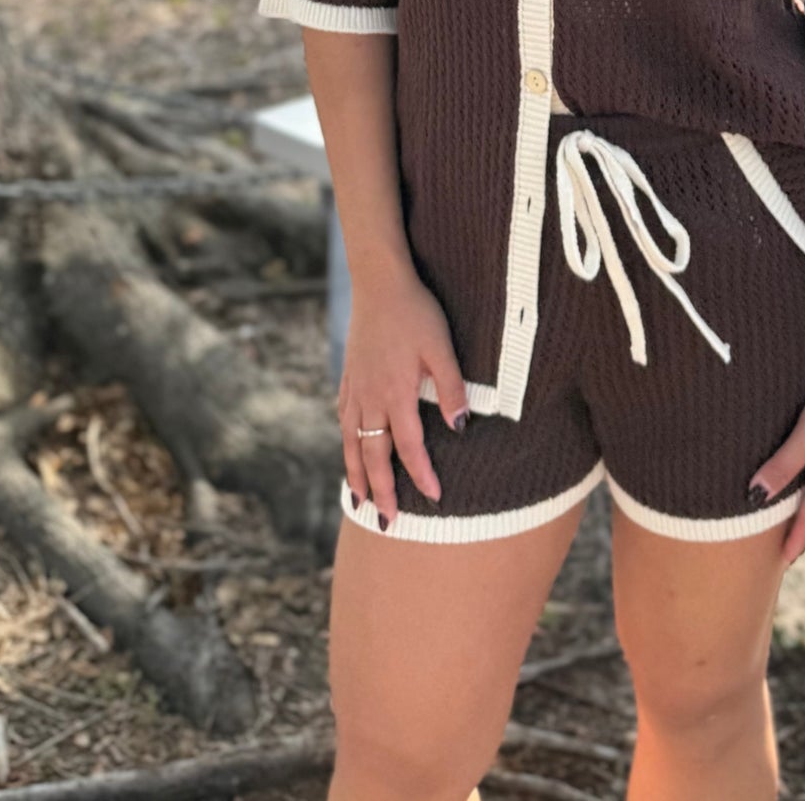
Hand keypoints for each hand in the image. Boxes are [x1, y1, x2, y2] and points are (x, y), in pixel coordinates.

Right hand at [337, 261, 470, 528]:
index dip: (420, 475)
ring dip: (357, 475)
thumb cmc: (416, 312)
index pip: (409, 446)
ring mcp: (355, 389)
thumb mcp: (442, 347)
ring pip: (353, 442)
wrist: (379, 282)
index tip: (433, 498)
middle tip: (387, 522)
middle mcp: (370, 398)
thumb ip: (452, 387)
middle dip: (381, 491)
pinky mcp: (348, 377)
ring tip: (359, 502)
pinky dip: (347, 442)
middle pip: (374, 455)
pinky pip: (345, 420)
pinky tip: (351, 449)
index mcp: (396, 393)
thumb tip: (459, 428)